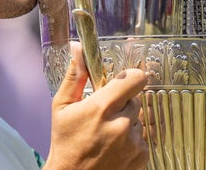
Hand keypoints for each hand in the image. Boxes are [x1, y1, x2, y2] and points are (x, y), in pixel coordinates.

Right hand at [44, 43, 148, 169]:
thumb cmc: (65, 142)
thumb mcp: (62, 107)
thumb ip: (75, 76)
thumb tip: (78, 47)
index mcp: (101, 107)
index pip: (135, 78)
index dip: (131, 78)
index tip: (124, 83)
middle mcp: (121, 124)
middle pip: (135, 100)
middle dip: (122, 105)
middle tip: (104, 117)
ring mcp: (133, 143)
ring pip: (139, 120)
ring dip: (127, 124)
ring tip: (107, 136)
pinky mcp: (141, 157)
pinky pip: (143, 139)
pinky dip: (131, 142)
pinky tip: (114, 148)